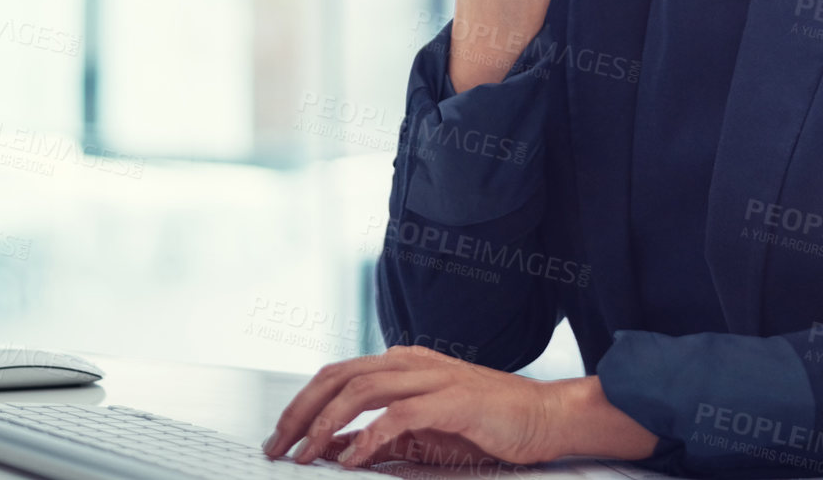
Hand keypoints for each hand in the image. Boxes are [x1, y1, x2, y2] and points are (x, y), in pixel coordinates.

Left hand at [260, 344, 568, 469]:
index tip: (281, 435)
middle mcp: (413, 363)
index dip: (304, 402)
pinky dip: (369, 437)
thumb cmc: (488, 424)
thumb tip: (334, 449)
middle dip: (301, 410)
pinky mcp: (452, 400)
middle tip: (278, 445)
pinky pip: (399, 415)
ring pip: (362, 389)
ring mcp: (433, 377)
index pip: (339, 373)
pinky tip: (351, 459)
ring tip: (305, 453)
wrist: (544, 418)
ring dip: (325, 424)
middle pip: (340, 376)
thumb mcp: (425, 430)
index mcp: (404, 364)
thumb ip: (382, 434)